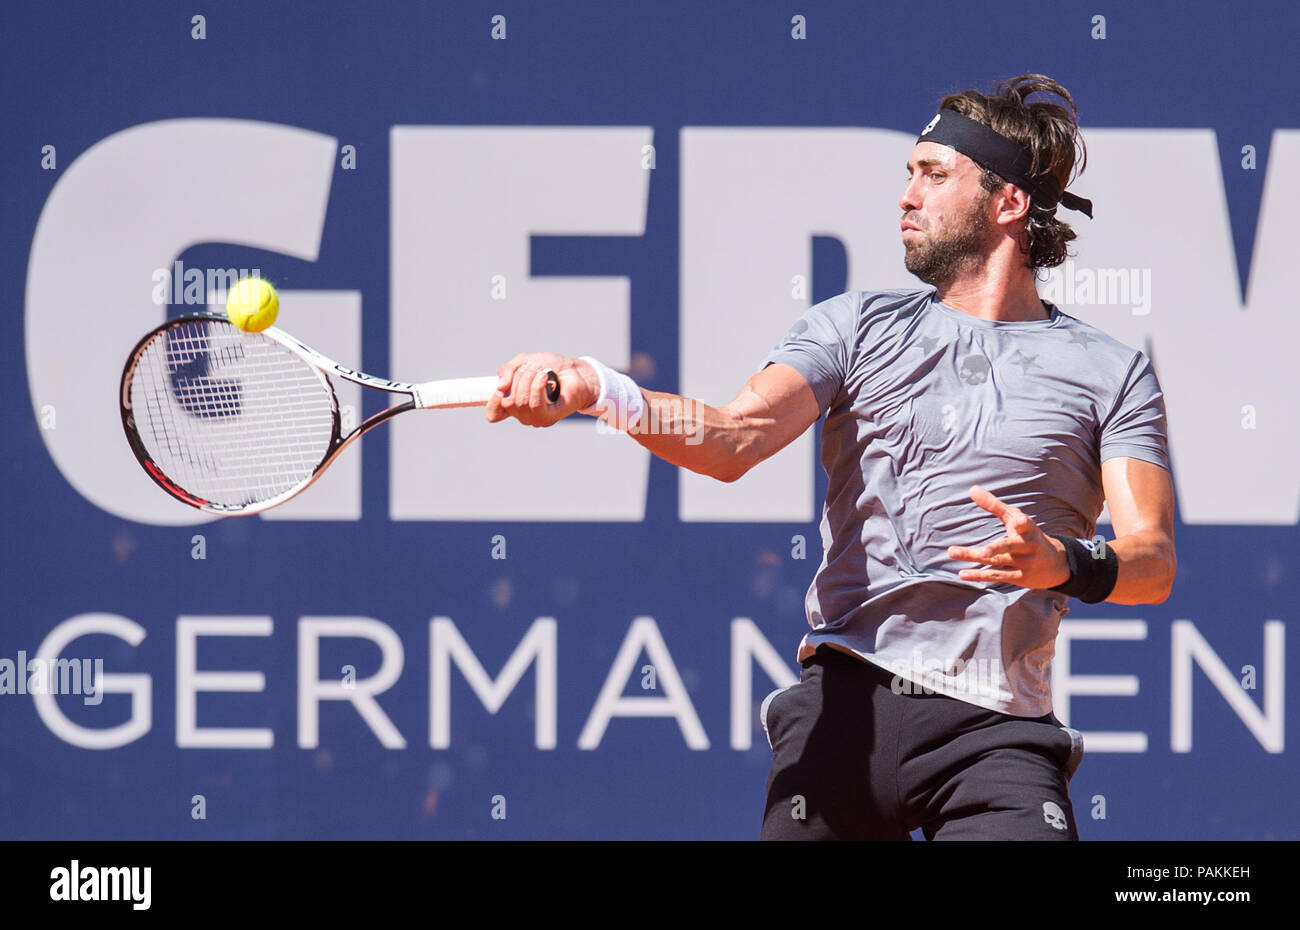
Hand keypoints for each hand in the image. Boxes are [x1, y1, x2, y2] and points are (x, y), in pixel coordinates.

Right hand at [485, 353, 600, 426]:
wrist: (574, 370)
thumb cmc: (550, 368)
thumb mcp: (523, 362)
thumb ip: (507, 371)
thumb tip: (500, 388)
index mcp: (513, 403)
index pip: (493, 414)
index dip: (492, 402)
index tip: (501, 388)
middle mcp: (522, 414)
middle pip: (507, 401)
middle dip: (517, 379)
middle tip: (531, 369)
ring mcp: (535, 418)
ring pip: (520, 402)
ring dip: (528, 380)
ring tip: (541, 371)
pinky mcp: (549, 418)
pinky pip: (535, 405)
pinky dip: (538, 386)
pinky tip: (544, 376)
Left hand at [946, 485, 1070, 589]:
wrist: (1055, 564)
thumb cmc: (1028, 534)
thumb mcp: (1015, 517)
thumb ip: (994, 504)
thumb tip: (971, 489)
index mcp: (1028, 529)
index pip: (1026, 525)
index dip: (1022, 522)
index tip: (1019, 520)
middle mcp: (1026, 547)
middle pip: (1009, 547)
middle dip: (995, 548)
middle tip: (983, 551)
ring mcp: (1023, 564)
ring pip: (997, 561)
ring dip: (974, 557)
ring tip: (952, 551)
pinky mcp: (1017, 577)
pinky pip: (996, 575)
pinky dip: (979, 575)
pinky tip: (962, 573)